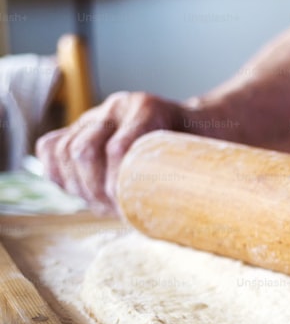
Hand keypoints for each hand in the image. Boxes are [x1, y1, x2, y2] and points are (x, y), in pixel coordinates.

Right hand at [36, 92, 186, 213]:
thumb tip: (177, 216)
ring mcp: (95, 116)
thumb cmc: (200, 147)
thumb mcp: (205, 156)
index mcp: (148, 108)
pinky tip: (79, 190)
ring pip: (64, 150)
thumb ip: (191, 174)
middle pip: (84, 151)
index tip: (129, 209)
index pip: (118, 149)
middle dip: (95, 190)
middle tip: (114, 211)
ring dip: (79, 187)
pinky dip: (58, 173)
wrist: (195, 124)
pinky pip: (51, 147)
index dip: (117, 185)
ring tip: (101, 205)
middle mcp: (116, 108)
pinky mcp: (80, 128)